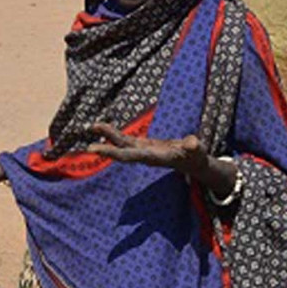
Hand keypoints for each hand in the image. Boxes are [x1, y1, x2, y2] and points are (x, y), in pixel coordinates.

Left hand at [86, 123, 208, 173]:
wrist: (192, 162)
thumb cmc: (195, 156)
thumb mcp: (197, 151)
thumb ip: (194, 147)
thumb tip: (192, 143)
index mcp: (153, 157)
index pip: (130, 156)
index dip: (114, 153)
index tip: (99, 151)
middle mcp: (143, 155)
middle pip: (121, 151)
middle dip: (106, 149)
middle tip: (89, 148)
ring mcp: (141, 150)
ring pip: (121, 143)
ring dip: (107, 135)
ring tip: (92, 126)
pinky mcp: (142, 145)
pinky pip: (124, 139)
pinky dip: (113, 133)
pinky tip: (102, 128)